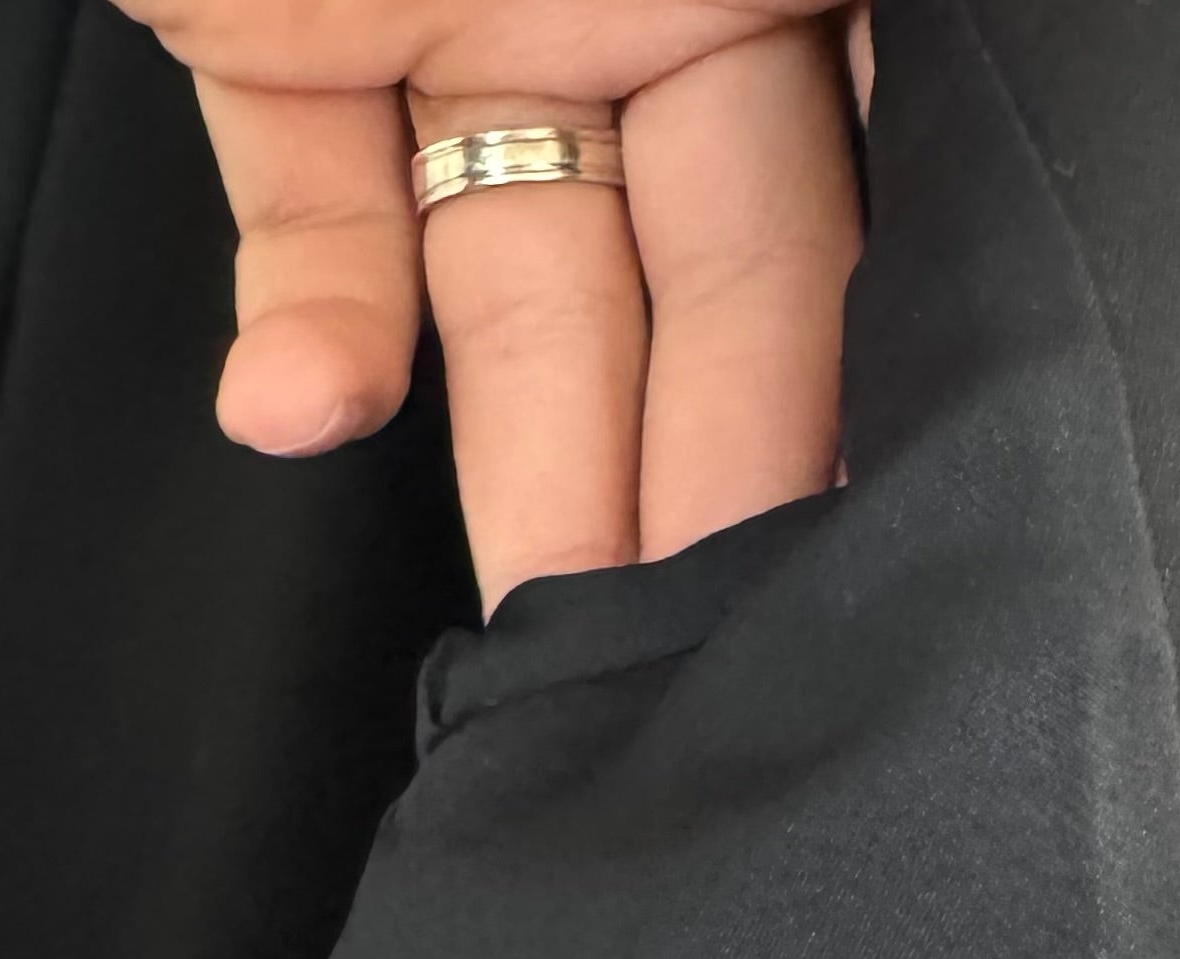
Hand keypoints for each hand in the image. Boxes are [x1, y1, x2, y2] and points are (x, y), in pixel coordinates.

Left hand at [115, 0, 867, 605]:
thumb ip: (789, 100)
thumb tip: (904, 168)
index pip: (806, 241)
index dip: (807, 413)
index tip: (818, 582)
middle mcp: (624, 4)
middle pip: (687, 300)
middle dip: (688, 501)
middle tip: (689, 672)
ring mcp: (452, 17)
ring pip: (511, 286)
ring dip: (525, 469)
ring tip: (536, 618)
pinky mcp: (275, 32)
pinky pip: (309, 205)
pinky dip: (309, 323)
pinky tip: (304, 410)